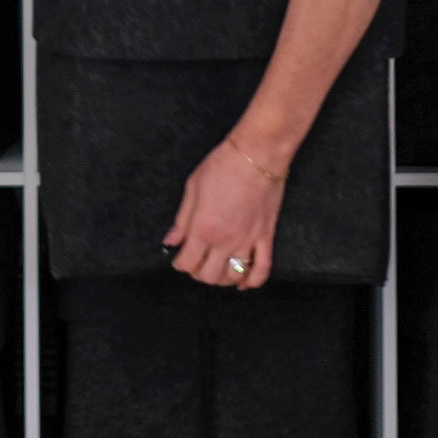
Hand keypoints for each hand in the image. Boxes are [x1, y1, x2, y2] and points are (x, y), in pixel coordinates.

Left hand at [164, 139, 284, 289]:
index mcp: (203, 228)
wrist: (256, 155)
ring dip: (222, 278)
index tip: (179, 257)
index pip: (187, 263)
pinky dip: (252, 281)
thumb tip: (171, 240)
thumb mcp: (192, 187)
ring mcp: (247, 241)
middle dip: (198, 272)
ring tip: (216, 267)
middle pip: (209, 275)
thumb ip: (182, 219)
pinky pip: (262, 269)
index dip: (180, 263)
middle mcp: (225, 241)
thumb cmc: (222, 165)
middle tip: (196, 261)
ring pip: (233, 276)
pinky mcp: (266, 237)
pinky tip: (243, 282)